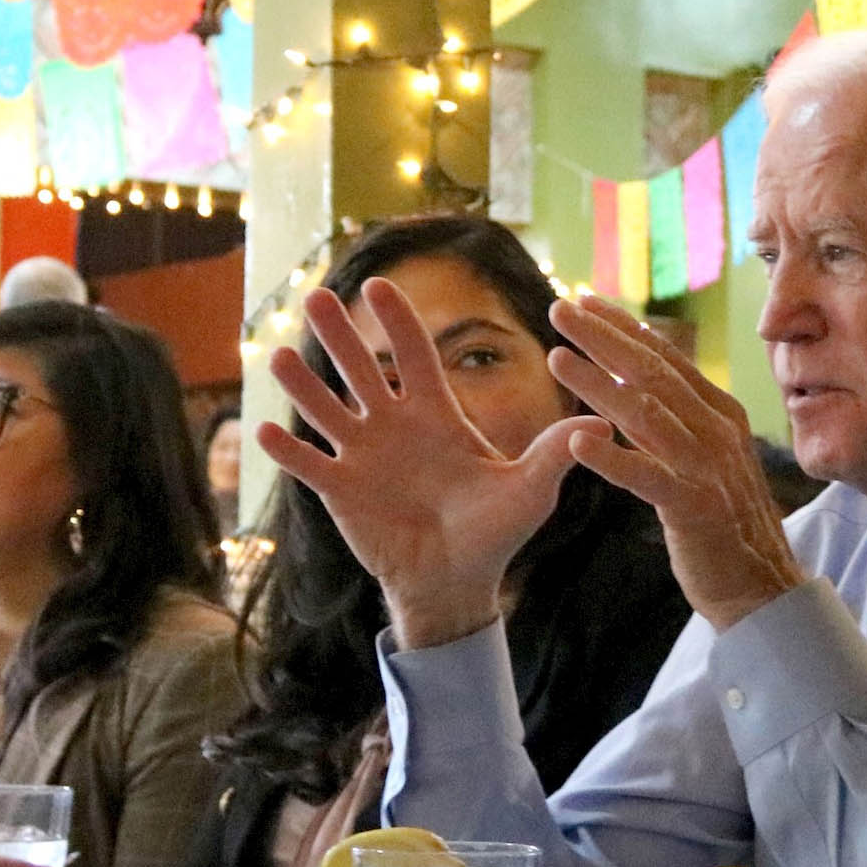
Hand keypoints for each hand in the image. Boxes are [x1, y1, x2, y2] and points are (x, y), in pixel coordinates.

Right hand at [259, 280, 608, 648]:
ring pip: (326, 409)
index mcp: (436, 415)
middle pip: (362, 370)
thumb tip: (603, 424)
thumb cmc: (496, 532)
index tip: (379, 285)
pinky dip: (287, 450)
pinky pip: (308, 464)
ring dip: (302, 383)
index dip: (398, 322)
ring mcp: (362, 456)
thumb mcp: (530, 491)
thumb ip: (555, 455)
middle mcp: (393, 426)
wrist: (457, 581)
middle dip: (340, 335)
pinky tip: (264, 431)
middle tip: (317, 295)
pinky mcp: (340, 491)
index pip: (414, 357)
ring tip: (278, 355)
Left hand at [546, 296, 804, 628]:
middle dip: (603, 337)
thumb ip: (678, 417)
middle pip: (652, 372)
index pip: (665, 358)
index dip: (624, 326)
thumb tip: (638, 374)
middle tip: (559, 307)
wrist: (762, 587)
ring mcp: (707, 468)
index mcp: (719, 414)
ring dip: (598, 383)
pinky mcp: (695, 508)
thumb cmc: (724, 522)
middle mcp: (715, 431)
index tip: (585, 300)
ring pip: (646, 414)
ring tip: (556, 358)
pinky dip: (612, 458)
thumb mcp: (706, 456)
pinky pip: (647, 477)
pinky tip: (575, 444)